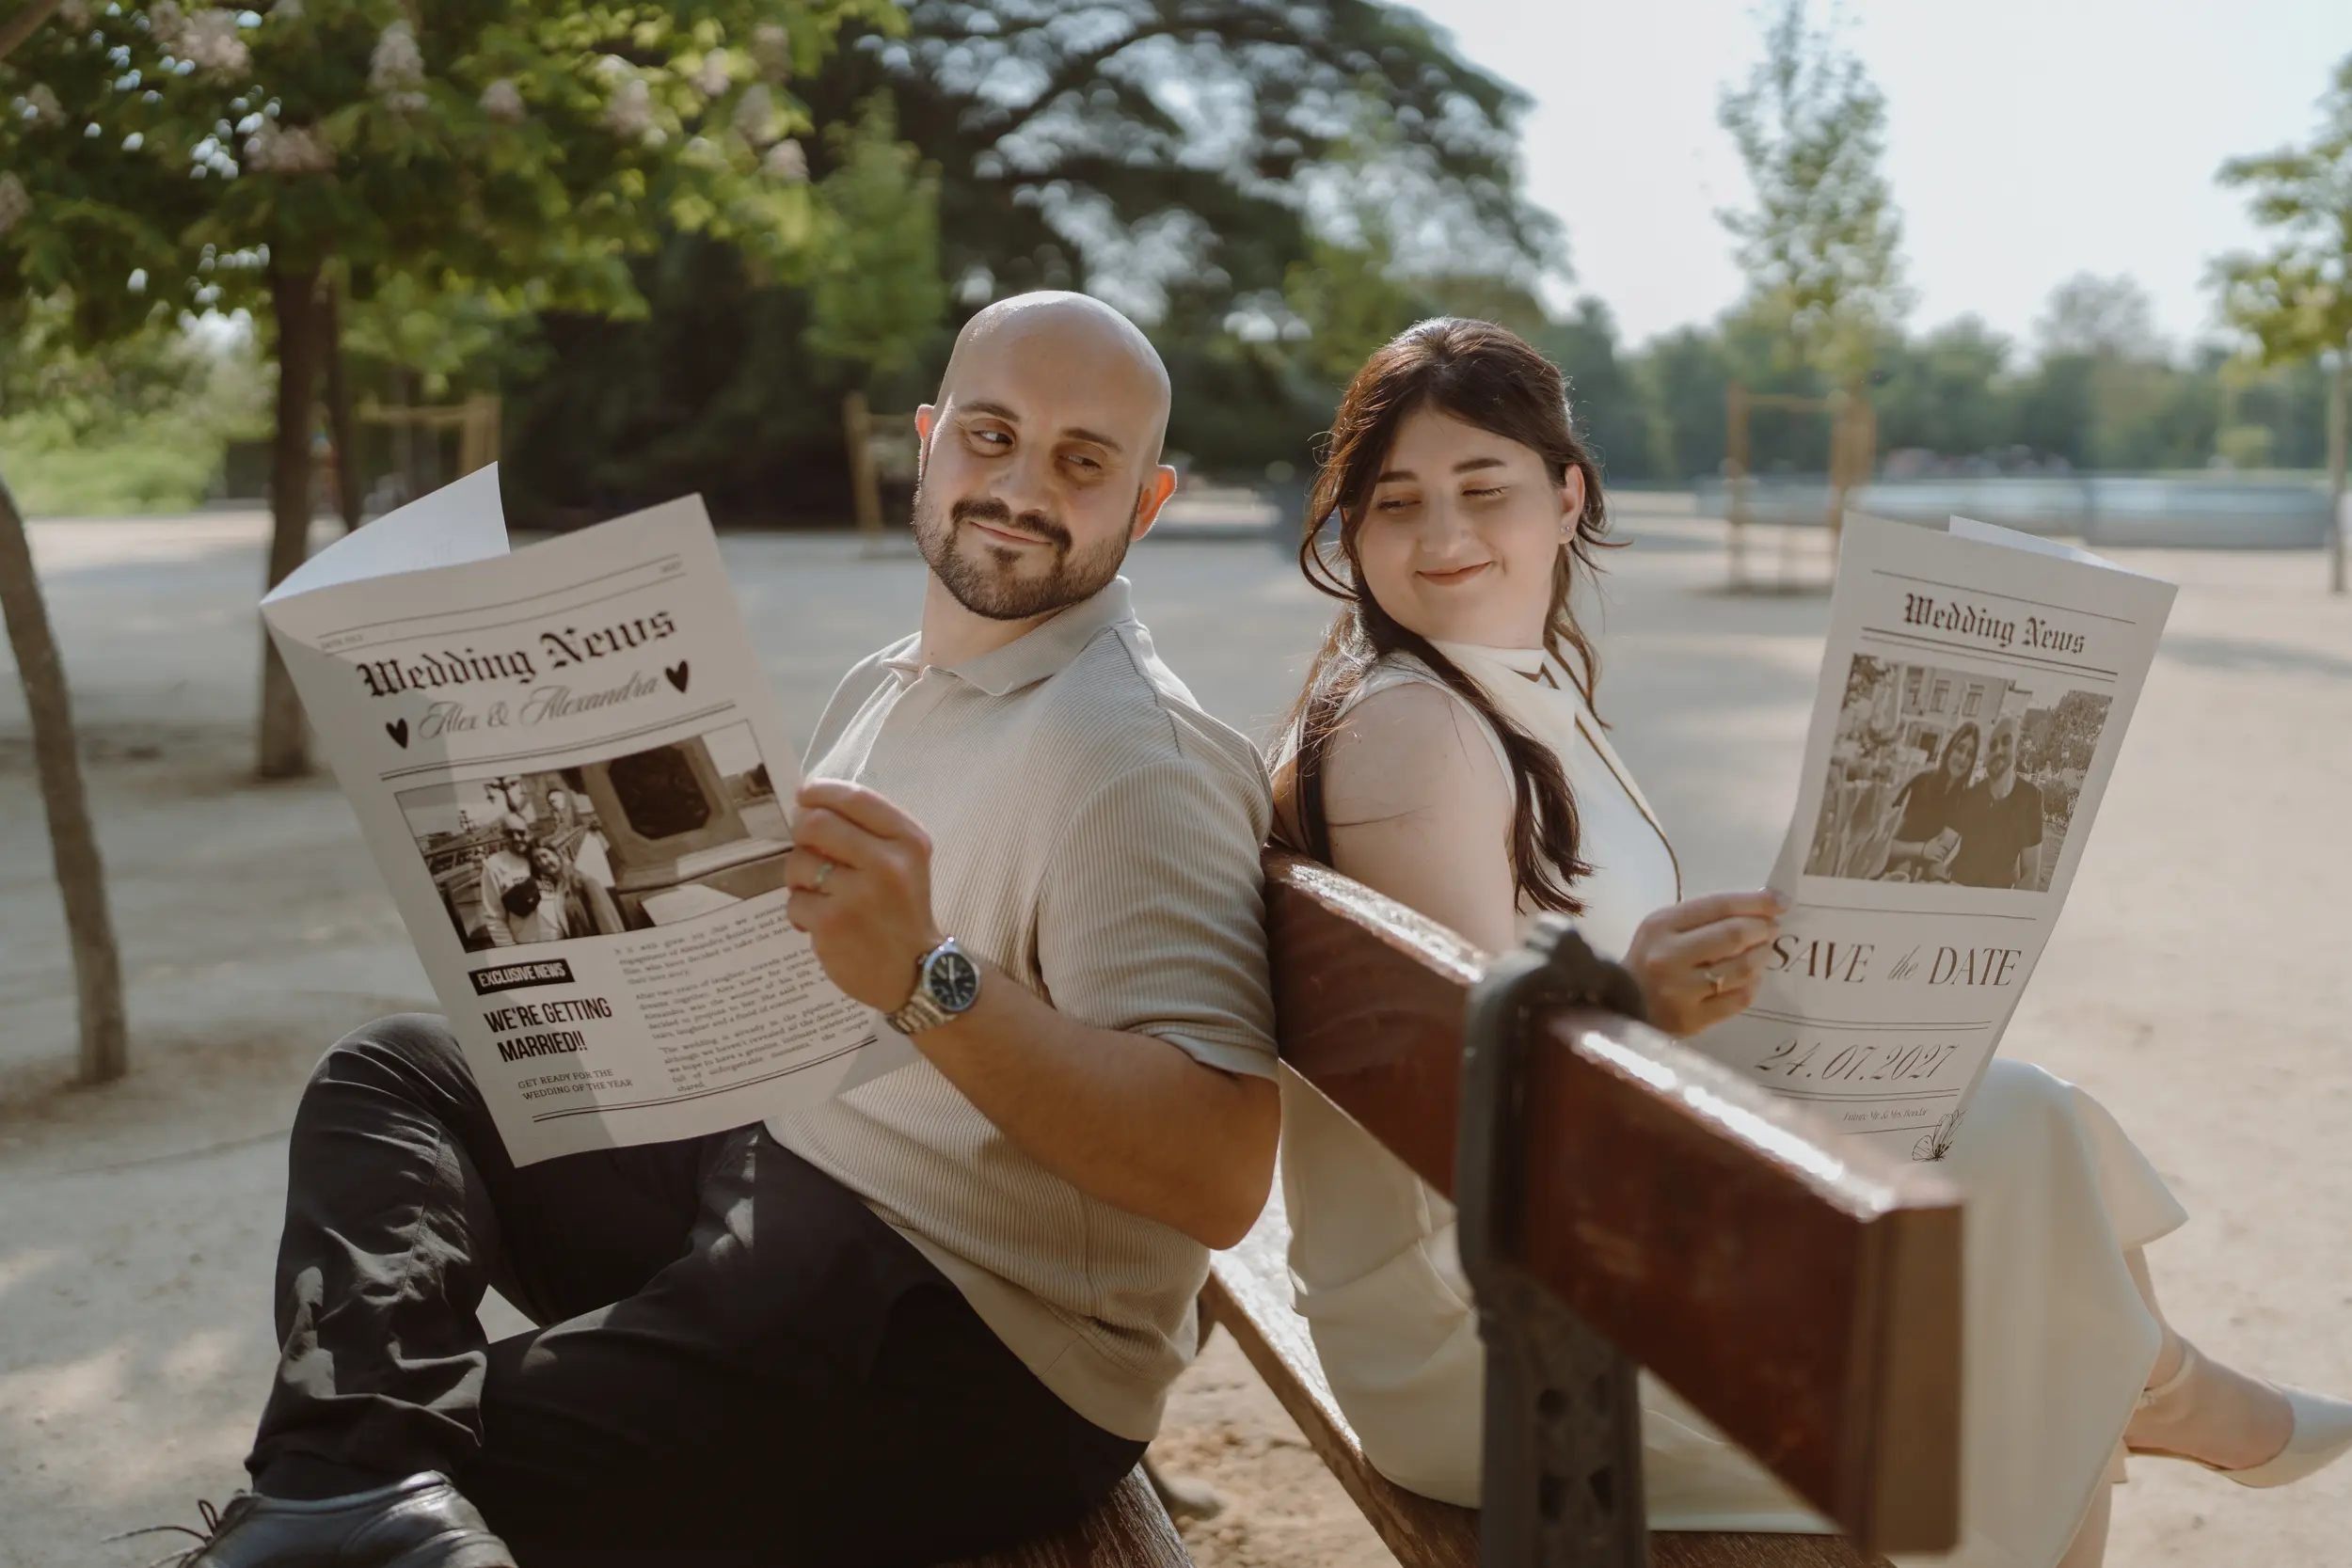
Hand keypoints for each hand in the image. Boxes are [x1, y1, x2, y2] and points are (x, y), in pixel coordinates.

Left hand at [784, 780, 944, 1011]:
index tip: (805, 796)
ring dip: (799, 877)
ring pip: (798, 863)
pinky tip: (822, 922)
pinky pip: (795, 901)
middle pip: (816, 823)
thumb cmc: (903, 911)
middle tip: (806, 845)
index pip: (854, 797)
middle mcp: (886, 863)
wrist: (917, 973)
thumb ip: (868, 832)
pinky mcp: (832, 924)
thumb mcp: (905, 862)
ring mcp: (857, 895)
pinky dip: (801, 912)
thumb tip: (809, 805)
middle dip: (802, 831)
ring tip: (821, 894)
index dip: (820, 791)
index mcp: (908, 841)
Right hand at [1623, 890, 1786, 1037]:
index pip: (1718, 906)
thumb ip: (1703, 918)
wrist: (1618, 1007)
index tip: (1782, 901)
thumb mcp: (1663, 930)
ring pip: (1742, 968)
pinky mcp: (1691, 1020)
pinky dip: (1753, 985)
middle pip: (1734, 935)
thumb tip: (1760, 910)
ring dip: (1762, 956)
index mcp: (1660, 926)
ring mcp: (1680, 991)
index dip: (1757, 902)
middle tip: (1772, 929)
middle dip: (1763, 929)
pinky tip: (1751, 978)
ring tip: (1763, 952)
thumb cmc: (1647, 961)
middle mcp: (1668, 957)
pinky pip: (1739, 998)